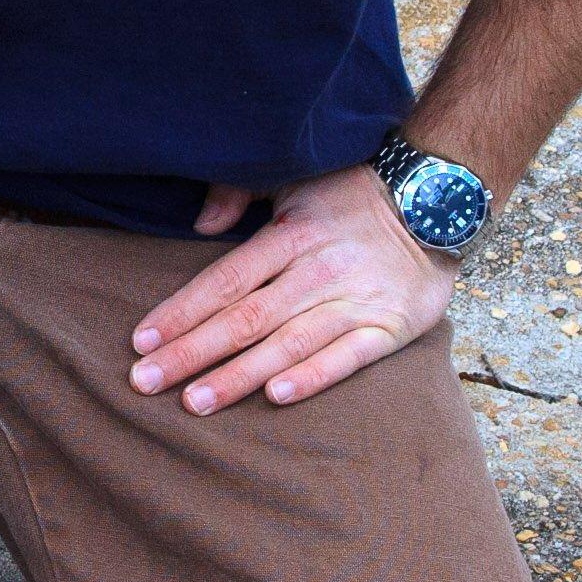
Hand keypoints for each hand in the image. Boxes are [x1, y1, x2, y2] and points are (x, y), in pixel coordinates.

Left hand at [129, 164, 453, 415]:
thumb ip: (242, 194)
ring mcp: (354, 301)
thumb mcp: (296, 179)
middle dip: (191, 353)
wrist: (440, 199)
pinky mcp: (389, 327)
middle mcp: (317, 270)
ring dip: (238, 375)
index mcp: (290, 235)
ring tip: (194, 402)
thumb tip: (199, 222)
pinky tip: (276, 397)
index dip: (182, 311)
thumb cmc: (355, 193)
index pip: (224, 280)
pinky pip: (346, 358)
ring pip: (286, 344)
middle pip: (244, 318)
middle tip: (144, 383)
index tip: (142, 340)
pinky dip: (312, 377)